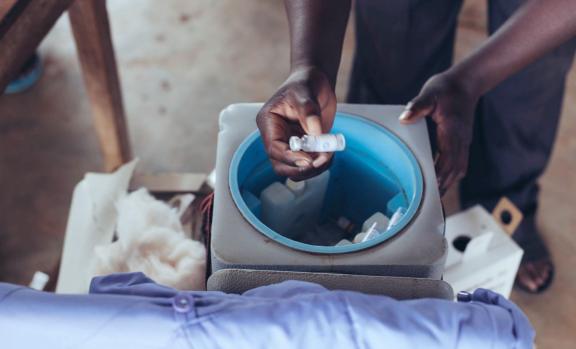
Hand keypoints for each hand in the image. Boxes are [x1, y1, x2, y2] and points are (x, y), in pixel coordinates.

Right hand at [256, 67, 336, 180]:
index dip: (290, 157)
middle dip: (301, 168)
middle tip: (321, 160)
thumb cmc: (305, 83)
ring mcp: (289, 144)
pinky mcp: (302, 148)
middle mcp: (275, 136)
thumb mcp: (305, 93)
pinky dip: (319, 164)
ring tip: (328, 155)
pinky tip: (330, 153)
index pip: (274, 148)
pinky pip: (307, 165)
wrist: (315, 82)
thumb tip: (316, 134)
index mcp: (269, 122)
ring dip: (312, 169)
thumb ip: (309, 112)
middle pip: (281, 165)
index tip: (309, 159)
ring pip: (293, 169)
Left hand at [399, 72, 477, 194]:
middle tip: (429, 201)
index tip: (431, 187)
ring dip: (448, 182)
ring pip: (459, 168)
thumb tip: (404, 118)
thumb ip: (418, 105)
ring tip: (434, 198)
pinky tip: (441, 182)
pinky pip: (459, 163)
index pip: (447, 157)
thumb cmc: (446, 88)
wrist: (467, 83)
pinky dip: (451, 175)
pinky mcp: (462, 142)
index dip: (439, 174)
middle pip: (454, 168)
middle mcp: (461, 139)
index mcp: (452, 130)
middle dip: (443, 184)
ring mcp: (464, 141)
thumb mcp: (430, 92)